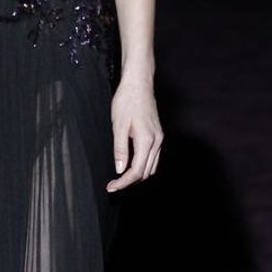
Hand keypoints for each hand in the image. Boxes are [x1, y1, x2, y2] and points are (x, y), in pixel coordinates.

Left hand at [105, 74, 161, 192]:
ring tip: (120, 176)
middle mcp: (156, 141)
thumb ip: (120, 149)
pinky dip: (143, 165)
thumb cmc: (127, 101)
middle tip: (113, 183)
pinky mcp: (158, 134)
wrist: (139, 83)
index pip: (137, 171)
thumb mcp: (118, 125)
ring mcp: (159, 138)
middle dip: (130, 181)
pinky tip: (131, 163)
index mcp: (147, 140)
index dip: (123, 182)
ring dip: (137, 174)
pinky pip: (153, 157)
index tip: (111, 187)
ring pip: (151, 167)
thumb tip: (120, 169)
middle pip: (146, 172)